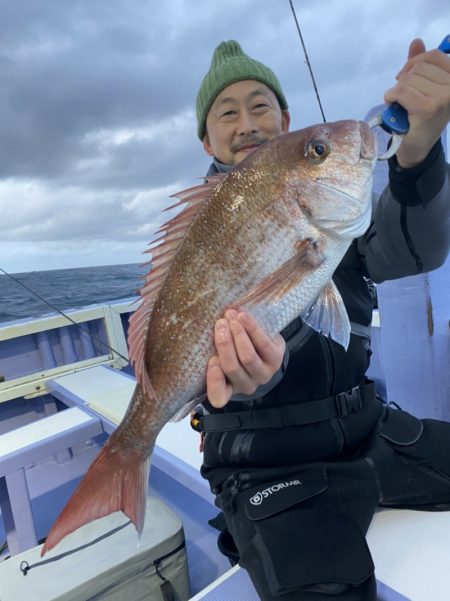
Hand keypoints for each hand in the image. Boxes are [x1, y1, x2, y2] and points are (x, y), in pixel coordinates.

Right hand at [206, 309, 285, 407]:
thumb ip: (213, 349)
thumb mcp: (221, 353)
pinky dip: (252, 329)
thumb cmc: (236, 349)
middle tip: (219, 324)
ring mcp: (263, 375)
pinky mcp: (276, 361)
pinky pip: (263, 345)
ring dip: (238, 334)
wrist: (266, 346)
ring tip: (231, 316)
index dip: (214, 381)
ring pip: (248, 357)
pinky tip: (244, 317)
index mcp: (228, 388)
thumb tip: (207, 328)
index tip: (211, 360)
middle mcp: (246, 386)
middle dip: (224, 344)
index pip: (218, 396)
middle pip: (232, 368)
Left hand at [384, 38, 449, 167]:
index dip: (415, 63)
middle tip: (404, 98)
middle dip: (404, 80)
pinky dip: (391, 97)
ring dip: (397, 91)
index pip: (434, 56)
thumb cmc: (420, 118)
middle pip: (418, 68)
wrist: (417, 148)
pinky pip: (401, 91)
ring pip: (408, 80)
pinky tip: (393, 106)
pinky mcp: (427, 108)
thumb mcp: (424, 88)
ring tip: (402, 105)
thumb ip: (421, 65)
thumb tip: (416, 42)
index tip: (405, 77)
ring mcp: (443, 98)